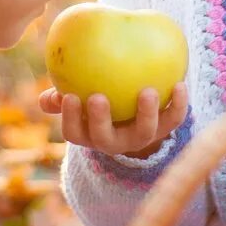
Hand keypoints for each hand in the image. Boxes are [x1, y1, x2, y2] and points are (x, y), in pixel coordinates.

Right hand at [38, 83, 188, 157]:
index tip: (70, 96)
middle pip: (104, 138)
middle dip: (100, 121)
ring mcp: (139, 137)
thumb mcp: (79, 97)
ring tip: (147, 91)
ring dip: (146, 114)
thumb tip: (45, 94)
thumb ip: (61, 94)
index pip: (74, 132)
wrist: (133, 113)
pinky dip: (178, 104)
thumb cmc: (99, 97)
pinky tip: (180, 84)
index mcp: (88, 133)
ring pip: (143, 133)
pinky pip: (173, 119)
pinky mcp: (163, 130)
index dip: (71, 118)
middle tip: (97, 98)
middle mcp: (113, 141)